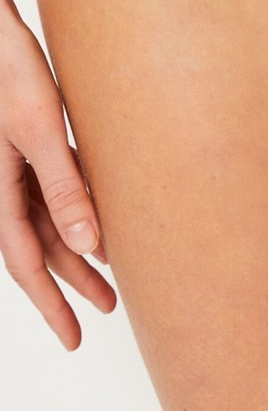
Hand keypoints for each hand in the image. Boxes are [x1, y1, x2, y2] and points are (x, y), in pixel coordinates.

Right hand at [0, 8, 115, 349]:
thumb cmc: (11, 72)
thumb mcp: (40, 132)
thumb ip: (64, 187)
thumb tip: (89, 244)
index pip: (27, 264)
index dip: (51, 304)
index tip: (74, 338)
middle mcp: (3, 184)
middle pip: (42, 245)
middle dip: (73, 281)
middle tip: (109, 309)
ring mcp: (15, 163)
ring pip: (49, 218)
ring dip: (80, 244)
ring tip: (114, 269)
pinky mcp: (30, 140)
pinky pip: (53, 186)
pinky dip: (77, 205)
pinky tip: (105, 210)